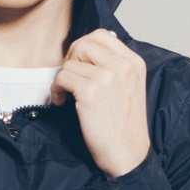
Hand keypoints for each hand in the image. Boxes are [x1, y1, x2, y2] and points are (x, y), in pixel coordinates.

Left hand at [47, 29, 150, 177]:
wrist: (128, 153)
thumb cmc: (125, 125)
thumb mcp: (130, 86)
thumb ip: (114, 65)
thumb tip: (85, 48)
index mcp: (134, 62)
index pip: (101, 35)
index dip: (83, 48)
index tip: (79, 65)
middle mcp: (123, 66)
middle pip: (84, 43)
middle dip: (71, 60)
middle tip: (70, 79)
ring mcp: (107, 78)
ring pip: (70, 62)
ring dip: (62, 79)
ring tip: (67, 95)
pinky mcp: (90, 92)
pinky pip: (62, 78)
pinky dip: (56, 90)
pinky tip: (62, 103)